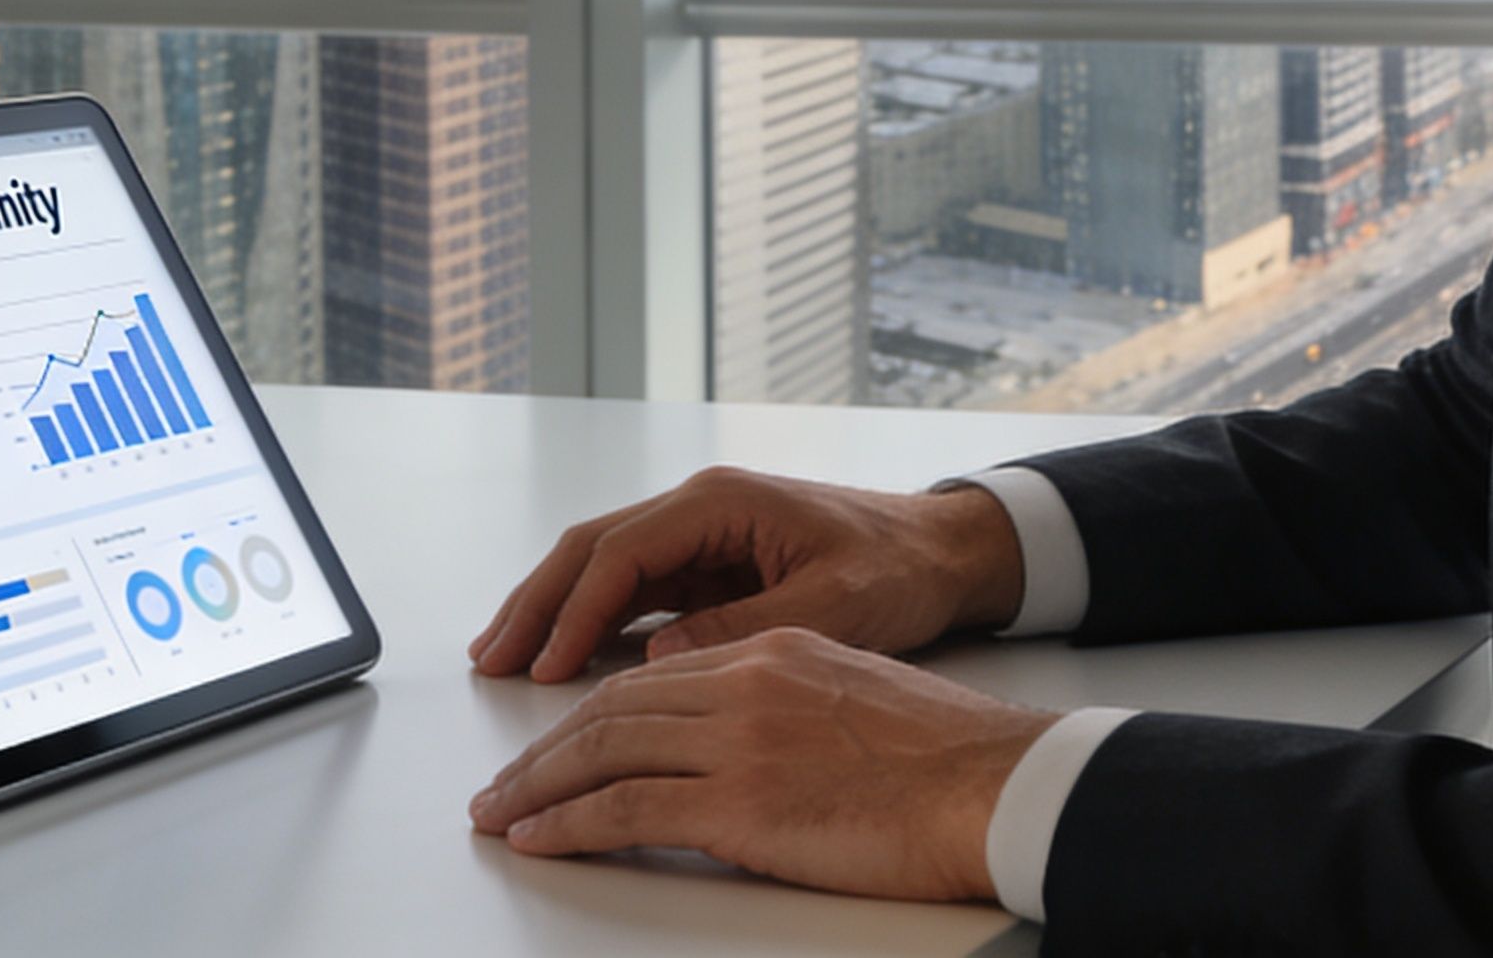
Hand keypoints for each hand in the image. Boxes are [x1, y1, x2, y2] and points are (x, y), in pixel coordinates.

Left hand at [467, 627, 1050, 901]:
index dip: (594, 715)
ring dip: (538, 788)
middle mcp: (746, 684)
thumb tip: (750, 756)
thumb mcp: (854, 704)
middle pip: (613, 710)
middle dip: (546, 751)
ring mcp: (739, 742)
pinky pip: (624, 810)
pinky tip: (537, 839)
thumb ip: (788, 712)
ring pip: (604, 753)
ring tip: (499, 815)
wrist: (994, 785)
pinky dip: (567, 825)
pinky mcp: (738, 803)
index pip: (655, 678)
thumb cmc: (947, 762)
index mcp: (775, 652)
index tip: (560, 744)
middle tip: (503, 784)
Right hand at [468, 466, 1026, 682]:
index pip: (622, 553)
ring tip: (502, 659)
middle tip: (492, 661)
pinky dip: (590, 620)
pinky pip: (632, 590)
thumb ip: (746, 629)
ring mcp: (702, 537)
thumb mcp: (832, 606)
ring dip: (552, 609)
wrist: (944, 551)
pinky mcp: (709, 567)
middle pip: (592, 550)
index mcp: (723, 503)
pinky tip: (561, 656)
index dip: (576, 611)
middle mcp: (701, 509)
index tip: (545, 667)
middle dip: (537, 604)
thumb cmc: (899, 568)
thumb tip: (659, 657)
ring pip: (603, 567)